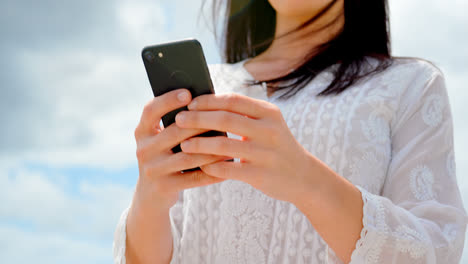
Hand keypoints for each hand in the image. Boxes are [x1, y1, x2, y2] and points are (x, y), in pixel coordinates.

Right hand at [133, 88, 228, 209]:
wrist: (151, 195)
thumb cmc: (166, 157)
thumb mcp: (163, 140)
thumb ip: (177, 124)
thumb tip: (207, 103)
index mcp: (143, 132)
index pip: (150, 110)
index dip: (168, 100)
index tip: (187, 93)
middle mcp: (143, 149)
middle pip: (174, 133)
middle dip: (200, 125)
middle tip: (224, 118)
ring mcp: (152, 169)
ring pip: (187, 156)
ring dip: (211, 150)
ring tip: (230, 143)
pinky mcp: (163, 187)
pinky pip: (193, 178)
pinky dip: (213, 172)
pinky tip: (228, 166)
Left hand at [175, 93, 319, 202]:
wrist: (303, 176)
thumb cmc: (276, 146)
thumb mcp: (269, 123)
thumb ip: (244, 113)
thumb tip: (206, 105)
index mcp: (268, 112)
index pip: (233, 100)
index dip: (208, 101)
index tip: (190, 103)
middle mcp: (268, 130)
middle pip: (225, 119)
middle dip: (197, 119)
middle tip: (178, 120)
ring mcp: (264, 153)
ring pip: (223, 145)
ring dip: (199, 144)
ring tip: (183, 144)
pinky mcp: (259, 174)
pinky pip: (227, 169)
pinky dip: (210, 166)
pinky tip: (200, 165)